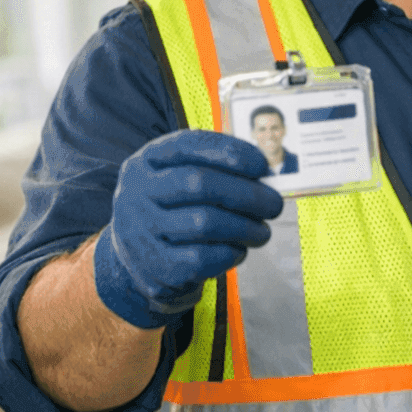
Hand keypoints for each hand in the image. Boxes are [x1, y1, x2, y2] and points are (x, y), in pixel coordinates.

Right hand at [94, 130, 283, 328]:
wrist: (141, 258)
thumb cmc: (176, 208)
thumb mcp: (183, 177)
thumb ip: (219, 170)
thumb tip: (267, 176)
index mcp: (148, 161)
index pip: (187, 145)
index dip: (229, 152)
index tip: (263, 164)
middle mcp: (137, 192)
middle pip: (198, 184)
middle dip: (247, 194)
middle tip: (274, 204)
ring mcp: (140, 230)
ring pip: (204, 223)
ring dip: (246, 227)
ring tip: (262, 231)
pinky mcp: (153, 265)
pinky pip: (202, 258)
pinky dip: (230, 253)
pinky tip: (237, 249)